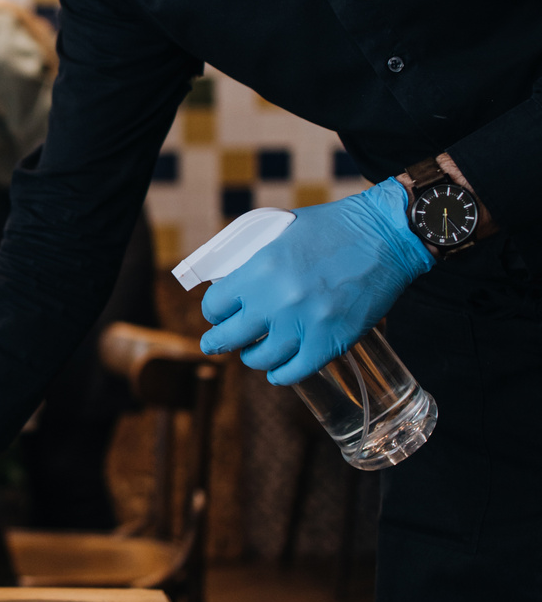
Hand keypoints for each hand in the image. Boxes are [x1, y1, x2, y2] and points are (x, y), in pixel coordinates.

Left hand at [199, 179, 432, 385]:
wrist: (386, 236)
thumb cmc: (335, 228)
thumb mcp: (282, 232)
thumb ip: (256, 260)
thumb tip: (231, 282)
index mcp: (259, 268)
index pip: (216, 304)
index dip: (215, 310)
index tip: (219, 313)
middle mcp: (276, 300)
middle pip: (229, 337)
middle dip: (218, 341)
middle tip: (216, 343)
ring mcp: (303, 325)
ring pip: (259, 358)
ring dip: (252, 357)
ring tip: (254, 352)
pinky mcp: (329, 343)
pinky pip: (293, 372)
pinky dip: (281, 373)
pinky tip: (278, 368)